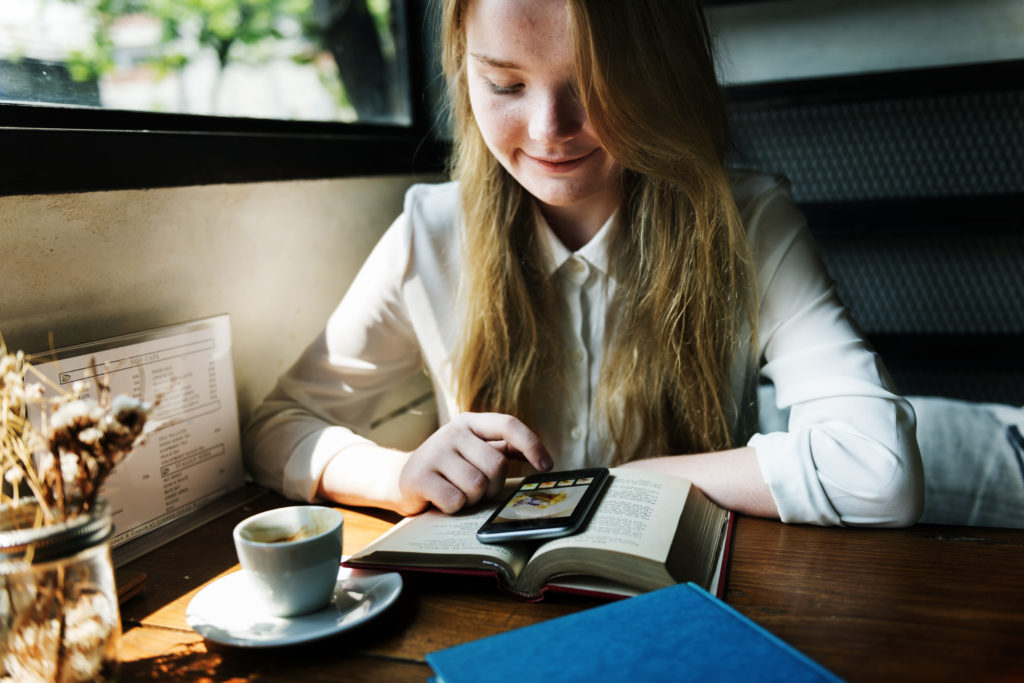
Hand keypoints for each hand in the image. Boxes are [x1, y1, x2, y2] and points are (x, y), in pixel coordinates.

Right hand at [397, 412, 551, 514]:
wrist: (401, 478)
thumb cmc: (448, 468)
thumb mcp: (474, 451)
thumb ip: (503, 449)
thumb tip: (543, 459)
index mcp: (470, 422)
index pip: (508, 425)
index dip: (531, 444)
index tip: (547, 465)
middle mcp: (452, 431)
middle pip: (496, 465)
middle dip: (492, 486)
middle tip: (477, 490)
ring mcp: (434, 452)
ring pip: (477, 486)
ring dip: (472, 499)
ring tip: (457, 493)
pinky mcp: (419, 476)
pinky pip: (456, 500)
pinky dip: (454, 508)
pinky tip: (442, 501)